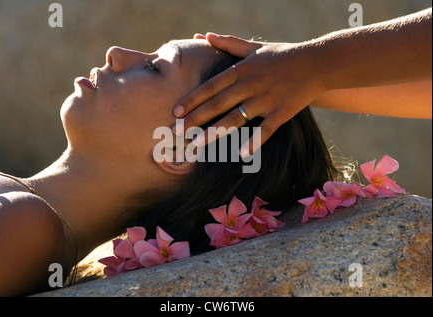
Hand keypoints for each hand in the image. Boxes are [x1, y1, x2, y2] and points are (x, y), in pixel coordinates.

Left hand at [174, 33, 325, 155]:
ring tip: (196, 144)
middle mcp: (251, 84)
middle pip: (218, 104)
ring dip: (215, 132)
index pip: (211, 86)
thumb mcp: (254, 47)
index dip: (192, 99)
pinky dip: (254, 142)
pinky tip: (241, 154)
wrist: (317, 62)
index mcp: (242, 69)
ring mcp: (266, 99)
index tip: (176, 112)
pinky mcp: (282, 112)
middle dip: (195, 119)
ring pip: (236, 118)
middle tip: (176, 132)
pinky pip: (265, 130)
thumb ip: (228, 43)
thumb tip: (203, 36)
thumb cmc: (282, 55)